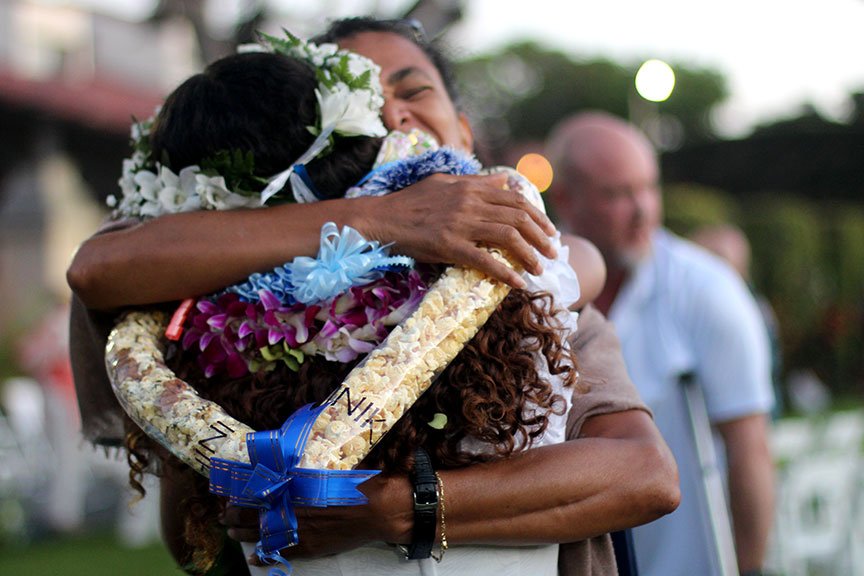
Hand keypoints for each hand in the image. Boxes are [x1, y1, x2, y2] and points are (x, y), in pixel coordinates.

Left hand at [221, 473, 411, 559]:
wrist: (379, 509)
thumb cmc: (357, 482)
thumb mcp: (330, 464)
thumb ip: (308, 463)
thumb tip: (291, 454)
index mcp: (296, 487)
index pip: (260, 490)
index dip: (241, 493)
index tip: (229, 492)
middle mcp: (294, 509)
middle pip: (257, 512)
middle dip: (237, 513)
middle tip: (224, 513)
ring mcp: (301, 530)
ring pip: (265, 533)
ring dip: (245, 533)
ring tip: (231, 532)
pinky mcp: (311, 547)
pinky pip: (283, 552)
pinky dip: (266, 555)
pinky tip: (254, 557)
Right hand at [361, 173, 556, 288]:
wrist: (382, 218)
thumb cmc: (410, 201)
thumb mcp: (445, 182)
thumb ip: (476, 182)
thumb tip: (505, 181)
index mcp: (471, 187)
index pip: (515, 200)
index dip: (538, 217)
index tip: (549, 232)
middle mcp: (470, 203)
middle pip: (518, 218)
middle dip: (541, 237)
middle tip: (553, 253)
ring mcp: (461, 225)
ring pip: (507, 238)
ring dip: (530, 255)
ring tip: (540, 268)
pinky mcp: (449, 246)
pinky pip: (485, 261)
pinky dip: (506, 273)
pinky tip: (519, 284)